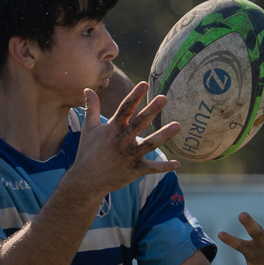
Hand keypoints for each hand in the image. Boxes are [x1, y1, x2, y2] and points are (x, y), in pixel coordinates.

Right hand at [60, 81, 180, 201]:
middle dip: (151, 110)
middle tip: (163, 98)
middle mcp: (122, 141)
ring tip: (177, 126)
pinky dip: (164, 167)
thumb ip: (92, 108)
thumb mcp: (88, 128)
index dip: (134, 96)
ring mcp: (129, 156)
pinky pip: (152, 168)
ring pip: (149, 144)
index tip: (144, 84)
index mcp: (112, 129)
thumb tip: (87, 89)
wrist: (86, 180)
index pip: (124, 109)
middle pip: (139, 123)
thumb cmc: (88, 152)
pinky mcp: (134, 170)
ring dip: (163, 135)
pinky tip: (178, 164)